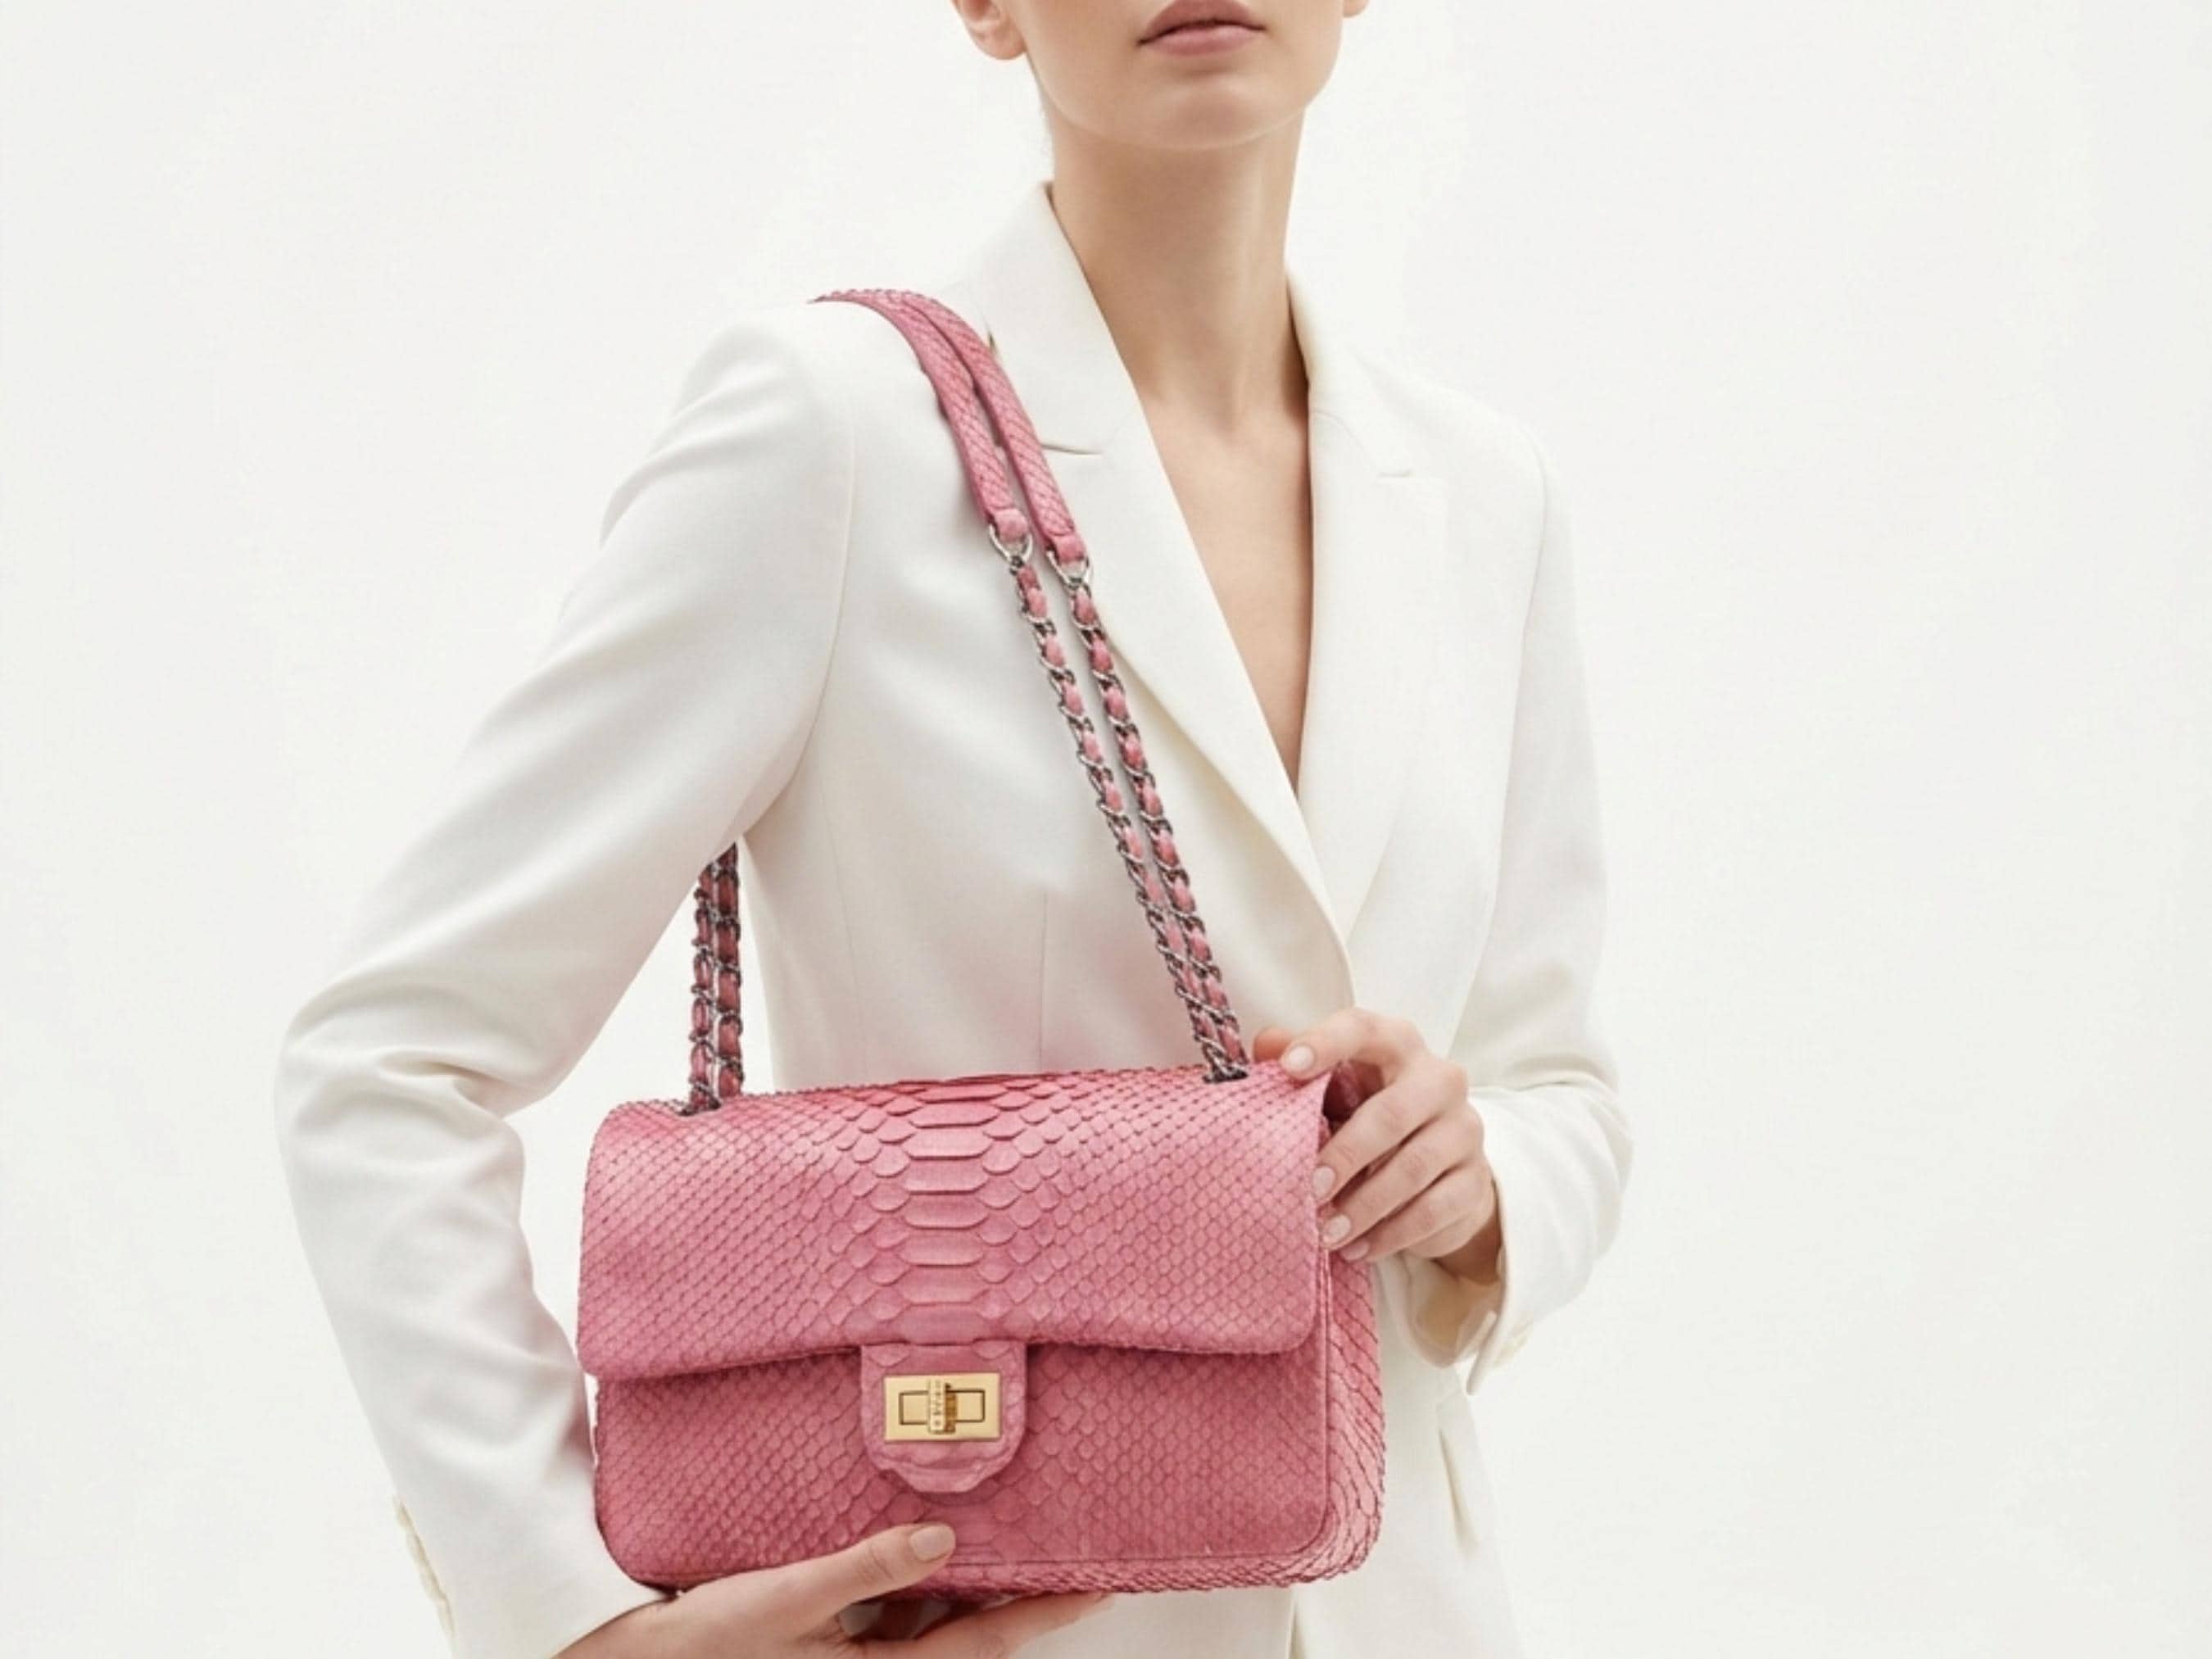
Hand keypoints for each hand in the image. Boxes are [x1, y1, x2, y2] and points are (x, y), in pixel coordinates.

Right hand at [556, 1522, 1112, 1656]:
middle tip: (1073, 1549)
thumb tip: (943, 1540)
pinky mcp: (825, 1629)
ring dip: (968, 1577)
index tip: (1100, 1589)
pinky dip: (917, 1570)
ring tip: (1015, 1525)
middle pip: (967, 1631)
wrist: (628, 1654)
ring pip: (931, 1615)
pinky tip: (929, 1531)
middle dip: (1018, 1592)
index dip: (1045, 1615)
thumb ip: (865, 1569)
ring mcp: (851, 1649)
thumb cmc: (699, 1639)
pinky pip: (891, 1604)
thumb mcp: (784, 1600)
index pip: (982, 1645)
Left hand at [1252, 1009, 1503, 1281]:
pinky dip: (1391, 1234)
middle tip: (1310, 1188)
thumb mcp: (1337, 1088)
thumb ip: (1301, 1065)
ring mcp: (1464, 1130)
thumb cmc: (1374, 1115)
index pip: (1364, 1029)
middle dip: (1346, 1154)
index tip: (1288, 1068)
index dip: (1326, 1044)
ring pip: (1414, 1168)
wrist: (1442, 1168)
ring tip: (1328, 1232)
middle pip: (1392, 1113)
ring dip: (1365, 1205)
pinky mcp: (1474, 1180)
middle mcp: (1439, 1080)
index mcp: (1398, 1045)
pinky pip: (1434, 1210)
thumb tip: (1266, 1044)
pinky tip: (1359, 1248)